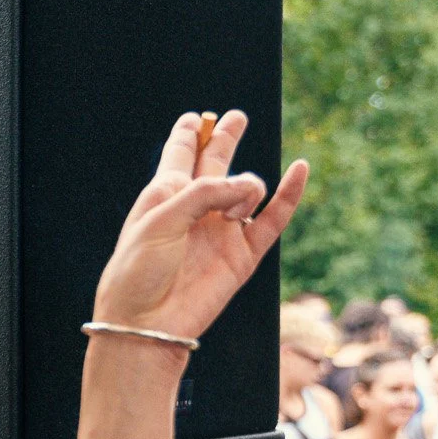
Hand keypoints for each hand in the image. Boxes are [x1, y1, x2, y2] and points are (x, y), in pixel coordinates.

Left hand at [91, 111, 307, 341]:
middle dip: (225, 138)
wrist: (147, 321)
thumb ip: (203, 193)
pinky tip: (299, 169)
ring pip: (246, 189)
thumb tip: (250, 185)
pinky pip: (273, 219)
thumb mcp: (160, 220)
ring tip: (228, 209)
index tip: (194, 117)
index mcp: (164, 195)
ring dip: (244, 187)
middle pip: (215, 162)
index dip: (187, 135)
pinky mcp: (243, 254)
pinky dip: (288, 194)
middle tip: (236, 117)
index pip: (179, 156)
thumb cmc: (138, 270)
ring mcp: (220, 230)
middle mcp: (194, 209)